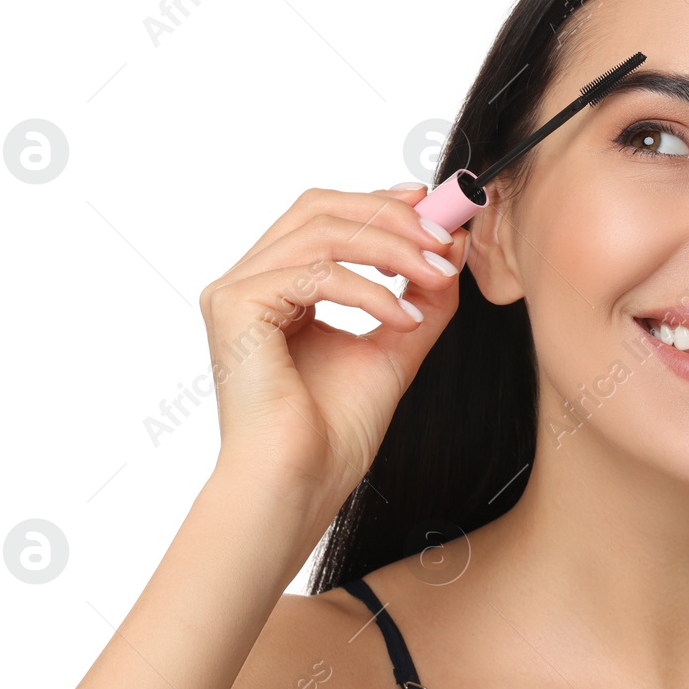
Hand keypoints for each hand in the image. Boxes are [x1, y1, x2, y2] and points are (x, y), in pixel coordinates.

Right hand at [197, 184, 468, 507]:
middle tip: (445, 240)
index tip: (435, 206)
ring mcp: (236, 290)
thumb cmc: (333, 433)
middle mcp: (250, 281)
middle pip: (320, 208)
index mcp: (278, 286)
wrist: (298, 486)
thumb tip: (453, 244)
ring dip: (393, 250)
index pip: (326, 216)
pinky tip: (404, 320)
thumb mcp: (395, 346)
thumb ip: (421, 295)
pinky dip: (371, 291)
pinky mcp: (234, 306)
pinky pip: (316, 273)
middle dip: (392, 218)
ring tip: (438, 278)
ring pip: (322, 231)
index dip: (381, 202)